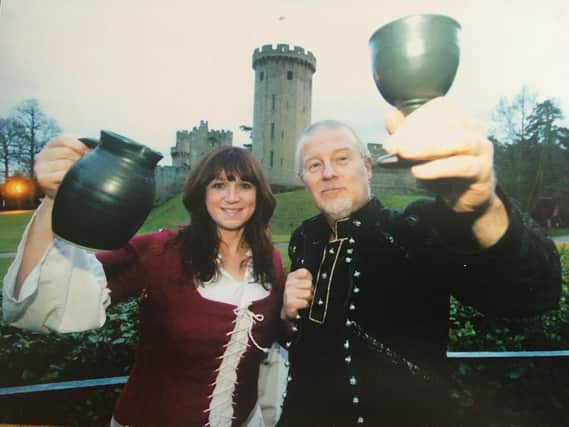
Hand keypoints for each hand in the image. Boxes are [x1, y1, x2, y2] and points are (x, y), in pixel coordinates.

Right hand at [34, 136, 90, 198]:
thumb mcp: (72, 159)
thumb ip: (79, 151)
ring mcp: (40, 168)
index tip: (88, 154)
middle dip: (79, 159)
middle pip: (66, 151)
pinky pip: (62, 174)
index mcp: (48, 148)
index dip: (79, 146)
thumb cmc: (69, 176)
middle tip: (85, 167)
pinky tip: (72, 181)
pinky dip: (70, 177)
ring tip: (78, 175)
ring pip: (65, 162)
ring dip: (76, 169)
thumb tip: (94, 150)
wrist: (60, 196)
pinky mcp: (42, 179)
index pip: (64, 140)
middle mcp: (40, 156)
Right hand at [281, 268, 313, 320]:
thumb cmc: (299, 295)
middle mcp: (288, 283)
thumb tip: (321, 275)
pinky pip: (304, 302)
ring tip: (303, 300)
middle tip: (305, 295)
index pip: (305, 272)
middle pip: (309, 283)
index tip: (306, 285)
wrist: (290, 309)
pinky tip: (301, 305)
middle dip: (310, 290)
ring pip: (308, 293)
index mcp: (291, 276)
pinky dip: (305, 305)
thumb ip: (308, 277)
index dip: (309, 279)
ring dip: (308, 299)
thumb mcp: (303, 283)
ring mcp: (288, 293)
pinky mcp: (289, 303)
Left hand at [384, 97, 495, 214]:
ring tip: (404, 154)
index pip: (438, 108)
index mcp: (460, 119)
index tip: (394, 137)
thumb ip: (405, 134)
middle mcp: (474, 129)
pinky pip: (462, 166)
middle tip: (392, 147)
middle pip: (447, 122)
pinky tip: (418, 171)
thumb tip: (390, 116)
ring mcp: (482, 149)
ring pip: (458, 141)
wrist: (463, 198)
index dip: (414, 119)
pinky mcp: (483, 171)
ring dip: (427, 146)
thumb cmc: (442, 171)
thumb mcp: (419, 152)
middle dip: (415, 133)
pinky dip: (438, 168)